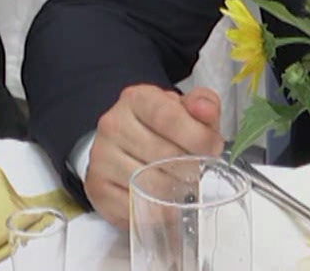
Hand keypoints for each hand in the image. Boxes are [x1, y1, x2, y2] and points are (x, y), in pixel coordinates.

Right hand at [84, 84, 224, 226]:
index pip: (170, 118)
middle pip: (164, 155)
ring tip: (176, 183)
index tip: (212, 148)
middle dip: (189, 167)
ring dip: (174, 191)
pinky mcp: (97, 187)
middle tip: (193, 169)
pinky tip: (160, 201)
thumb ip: (203, 105)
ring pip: (151, 185)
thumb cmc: (161, 128)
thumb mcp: (185, 110)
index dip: (198, 138)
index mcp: (136, 99)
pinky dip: (155, 211)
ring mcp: (101, 156)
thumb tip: (205, 109)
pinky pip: (136, 208)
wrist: (124, 146)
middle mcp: (113, 124)